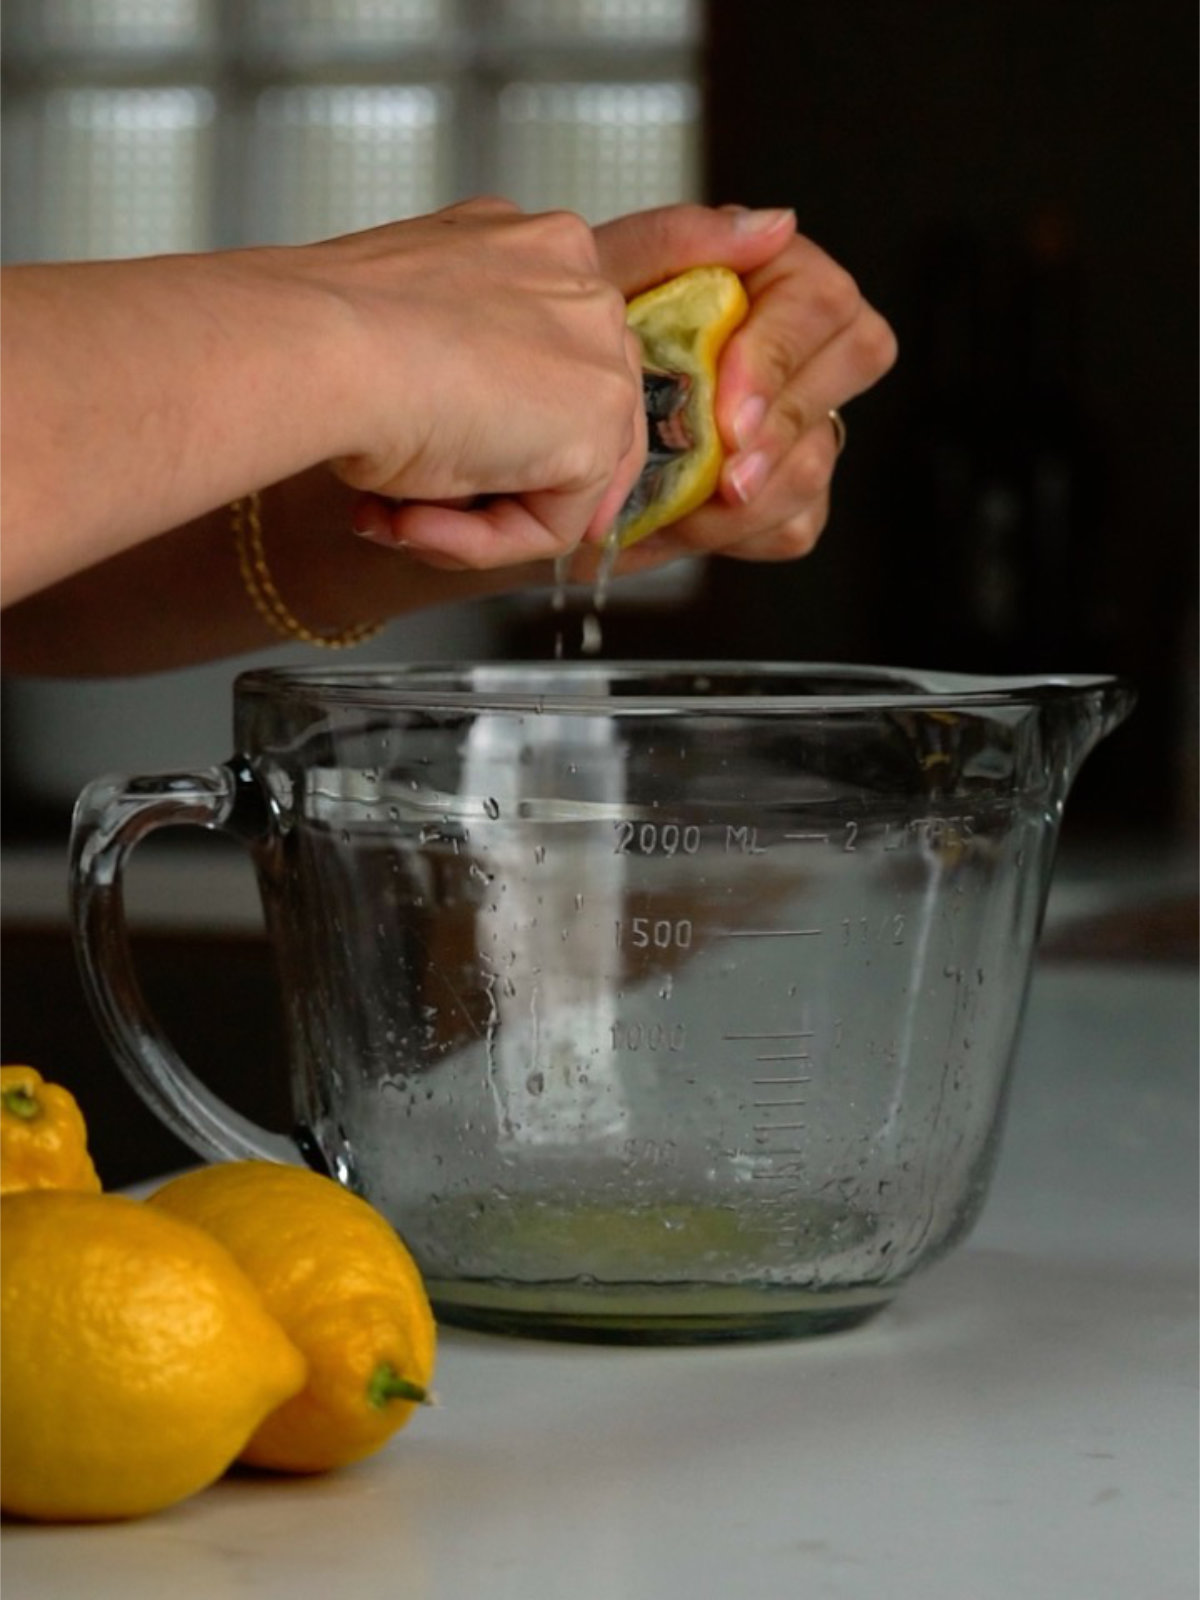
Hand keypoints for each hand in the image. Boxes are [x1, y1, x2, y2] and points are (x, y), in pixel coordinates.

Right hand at [325, 197, 646, 568]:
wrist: (318, 348)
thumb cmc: (331, 335)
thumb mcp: (405, 338)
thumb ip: (455, 372)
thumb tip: (468, 438)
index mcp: (528, 246)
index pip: (553, 357)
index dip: (510, 434)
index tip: (452, 481)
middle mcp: (575, 285)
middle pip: (573, 418)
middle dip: (497, 487)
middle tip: (418, 519)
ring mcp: (597, 351)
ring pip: (561, 477)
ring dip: (474, 519)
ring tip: (397, 518)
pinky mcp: (597, 426)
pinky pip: (552, 523)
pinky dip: (482, 543)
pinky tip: (413, 520)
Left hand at [578, 201, 897, 578]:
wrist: (531, 445)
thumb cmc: (568, 354)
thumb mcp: (599, 284)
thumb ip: (676, 241)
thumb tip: (773, 223)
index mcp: (765, 280)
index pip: (821, 304)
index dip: (779, 359)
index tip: (729, 416)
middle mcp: (796, 348)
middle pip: (852, 369)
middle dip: (779, 432)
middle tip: (722, 476)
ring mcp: (799, 424)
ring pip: (819, 459)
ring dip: (747, 496)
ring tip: (674, 506)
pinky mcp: (786, 496)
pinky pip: (797, 523)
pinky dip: (736, 535)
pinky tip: (682, 524)